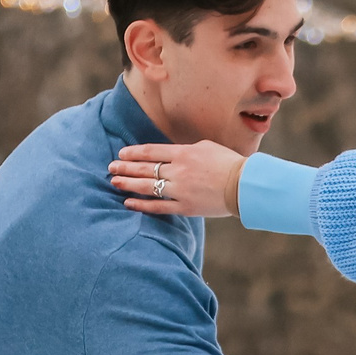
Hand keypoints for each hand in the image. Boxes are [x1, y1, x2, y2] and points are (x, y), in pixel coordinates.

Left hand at [109, 141, 245, 217]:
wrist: (244, 185)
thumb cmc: (228, 164)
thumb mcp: (206, 147)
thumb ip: (185, 151)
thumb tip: (170, 154)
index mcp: (184, 153)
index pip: (151, 152)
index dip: (134, 153)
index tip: (121, 154)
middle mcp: (178, 170)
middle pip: (145, 168)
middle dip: (125, 167)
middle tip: (111, 168)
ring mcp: (181, 190)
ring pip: (148, 186)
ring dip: (128, 184)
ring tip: (114, 182)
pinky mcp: (185, 207)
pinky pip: (159, 206)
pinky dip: (142, 204)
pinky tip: (129, 202)